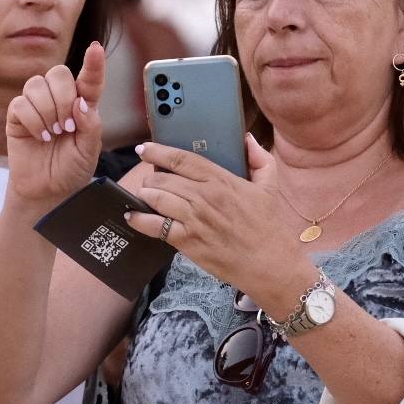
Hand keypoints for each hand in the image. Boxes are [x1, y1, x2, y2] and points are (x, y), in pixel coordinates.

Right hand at [5, 41, 106, 206]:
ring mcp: (37, 105)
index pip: (89, 78)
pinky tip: (39, 136)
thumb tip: (80, 103)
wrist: (47, 190)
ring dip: (47, 110)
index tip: (95, 48)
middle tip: (67, 127)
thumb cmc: (71, 169)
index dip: (93, 63)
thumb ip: (90, 127)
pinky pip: (20, 103)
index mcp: (83, 104)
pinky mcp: (17, 116)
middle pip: (59, 73)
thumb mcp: (89, 152)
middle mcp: (60, 99)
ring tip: (52, 134)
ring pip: (37, 84)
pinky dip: (32, 120)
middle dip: (64, 98)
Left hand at [125, 134, 304, 292]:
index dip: (159, 151)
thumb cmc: (268, 227)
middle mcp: (204, 197)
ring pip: (156, 198)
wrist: (269, 264)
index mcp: (221, 180)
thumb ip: (259, 159)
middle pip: (163, 178)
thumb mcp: (270, 187)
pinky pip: (155, 227)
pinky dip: (140, 220)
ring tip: (144, 195)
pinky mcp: (187, 241)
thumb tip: (247, 139)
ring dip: (145, 194)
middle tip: (149, 179)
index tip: (145, 148)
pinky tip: (133, 216)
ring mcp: (194, 220)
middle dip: (150, 176)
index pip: (182, 159)